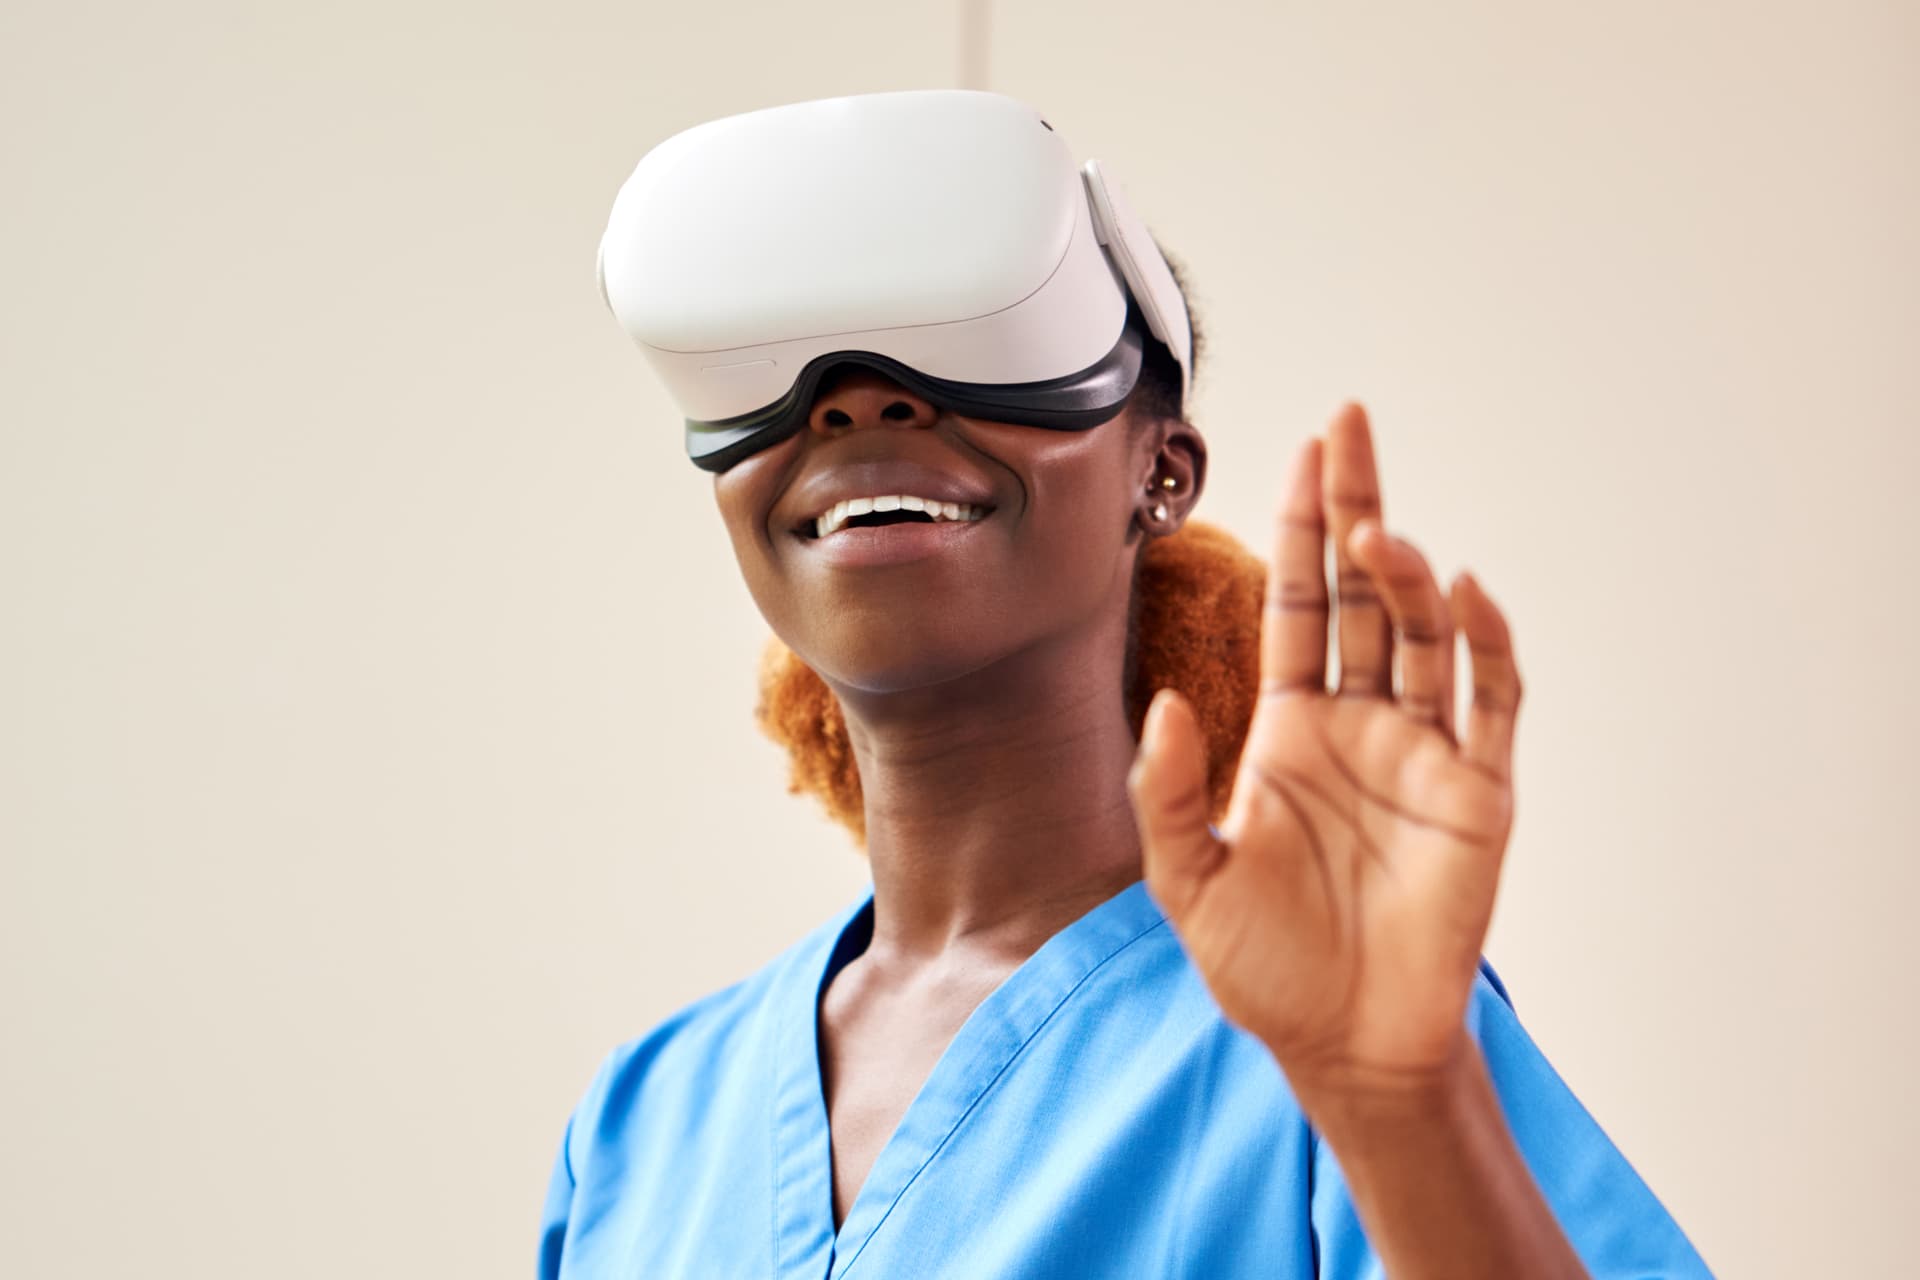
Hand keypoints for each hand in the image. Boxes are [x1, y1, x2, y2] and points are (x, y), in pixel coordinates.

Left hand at [1127, 401, 1522, 1101]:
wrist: (1344, 1042)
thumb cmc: (1265, 963)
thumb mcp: (1189, 879)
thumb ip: (1169, 793)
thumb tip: (1163, 704)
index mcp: (1292, 727)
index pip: (1299, 603)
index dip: (1302, 526)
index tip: (1308, 450)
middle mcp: (1360, 723)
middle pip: (1362, 592)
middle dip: (1355, 508)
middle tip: (1350, 426)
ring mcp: (1424, 752)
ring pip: (1422, 635)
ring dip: (1404, 578)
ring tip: (1377, 534)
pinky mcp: (1478, 794)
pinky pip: (1489, 704)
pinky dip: (1484, 647)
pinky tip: (1461, 595)